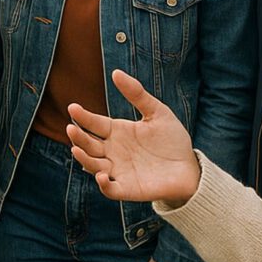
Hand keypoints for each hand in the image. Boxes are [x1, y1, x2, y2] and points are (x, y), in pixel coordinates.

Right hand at [66, 70, 199, 207]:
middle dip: (78, 137)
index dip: (82, 116)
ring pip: (93, 166)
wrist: (189, 167)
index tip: (73, 107)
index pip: (94, 123)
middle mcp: (113, 151)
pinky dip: (103, 184)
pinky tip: (102, 175)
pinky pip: (110, 189)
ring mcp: (118, 170)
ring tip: (77, 150)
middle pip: (89, 144)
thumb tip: (115, 72)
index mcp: (117, 131)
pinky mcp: (128, 189)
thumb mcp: (157, 111)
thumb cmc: (172, 138)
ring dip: (84, 159)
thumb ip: (136, 93)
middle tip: (71, 128)